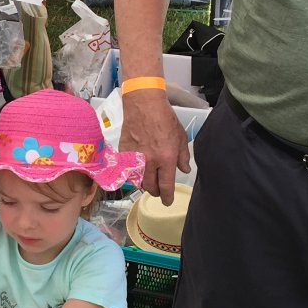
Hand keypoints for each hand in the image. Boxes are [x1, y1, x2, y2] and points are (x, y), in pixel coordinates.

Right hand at [118, 90, 187, 204]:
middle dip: (156, 192)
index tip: (168, 202)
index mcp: (166, 158)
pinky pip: (128, 170)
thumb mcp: (180, 137)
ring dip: (145, 184)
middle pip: (150, 187)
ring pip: (138, 181)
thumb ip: (182, 156)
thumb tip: (184, 170)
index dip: (167, 197)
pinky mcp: (124, 153)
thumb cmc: (164, 118)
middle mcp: (150, 162)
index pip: (166, 186)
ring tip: (149, 180)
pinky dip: (134, 173)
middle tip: (160, 190)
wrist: (143, 105)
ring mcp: (135, 158)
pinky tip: (138, 169)